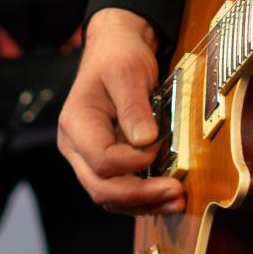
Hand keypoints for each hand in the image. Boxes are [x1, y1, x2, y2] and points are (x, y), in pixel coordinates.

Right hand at [56, 8, 183, 213]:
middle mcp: (75, 146)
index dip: (133, 162)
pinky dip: (142, 198)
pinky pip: (119, 190)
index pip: (102, 159)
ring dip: (144, 203)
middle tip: (176, 192)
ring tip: (177, 202)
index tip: (160, 147)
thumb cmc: (119, 56)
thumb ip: (134, 106)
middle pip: (101, 187)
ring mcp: (87, 158)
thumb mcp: (128, 71)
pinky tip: (166, 197)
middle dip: (140, 195)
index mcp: (76, 123)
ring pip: (109, 196)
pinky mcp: (104, 162)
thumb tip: (146, 143)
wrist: (115, 49)